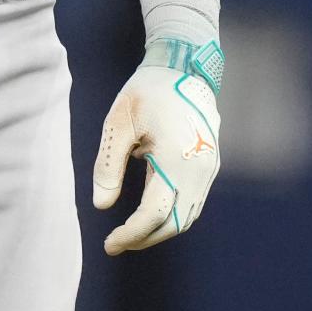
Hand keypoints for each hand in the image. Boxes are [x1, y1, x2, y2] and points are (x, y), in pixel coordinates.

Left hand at [92, 41, 221, 254]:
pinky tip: (151, 213)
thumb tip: (101, 205)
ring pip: (188, 217)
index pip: (155, 214)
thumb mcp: (118, 122)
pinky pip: (194, 202)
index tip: (108, 244)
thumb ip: (108, 164)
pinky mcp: (210, 164)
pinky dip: (174, 215)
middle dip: (144, 238)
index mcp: (176, 159)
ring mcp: (208, 168)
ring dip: (160, 230)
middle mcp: (199, 169)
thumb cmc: (146, 91)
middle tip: (116, 243)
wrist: (183, 66)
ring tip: (130, 233)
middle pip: (175, 223)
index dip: (131, 234)